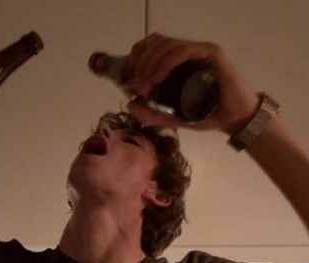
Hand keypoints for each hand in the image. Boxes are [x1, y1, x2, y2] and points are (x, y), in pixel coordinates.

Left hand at [127, 33, 258, 134]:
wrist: (234, 119)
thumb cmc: (207, 116)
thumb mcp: (173, 117)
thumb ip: (153, 114)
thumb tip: (130, 106)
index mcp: (177, 62)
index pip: (152, 46)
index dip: (137, 56)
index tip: (129, 77)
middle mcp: (186, 52)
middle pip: (156, 43)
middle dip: (141, 63)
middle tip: (135, 86)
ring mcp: (198, 52)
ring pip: (166, 45)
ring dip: (150, 64)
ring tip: (144, 85)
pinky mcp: (210, 54)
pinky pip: (182, 51)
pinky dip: (165, 63)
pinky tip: (156, 79)